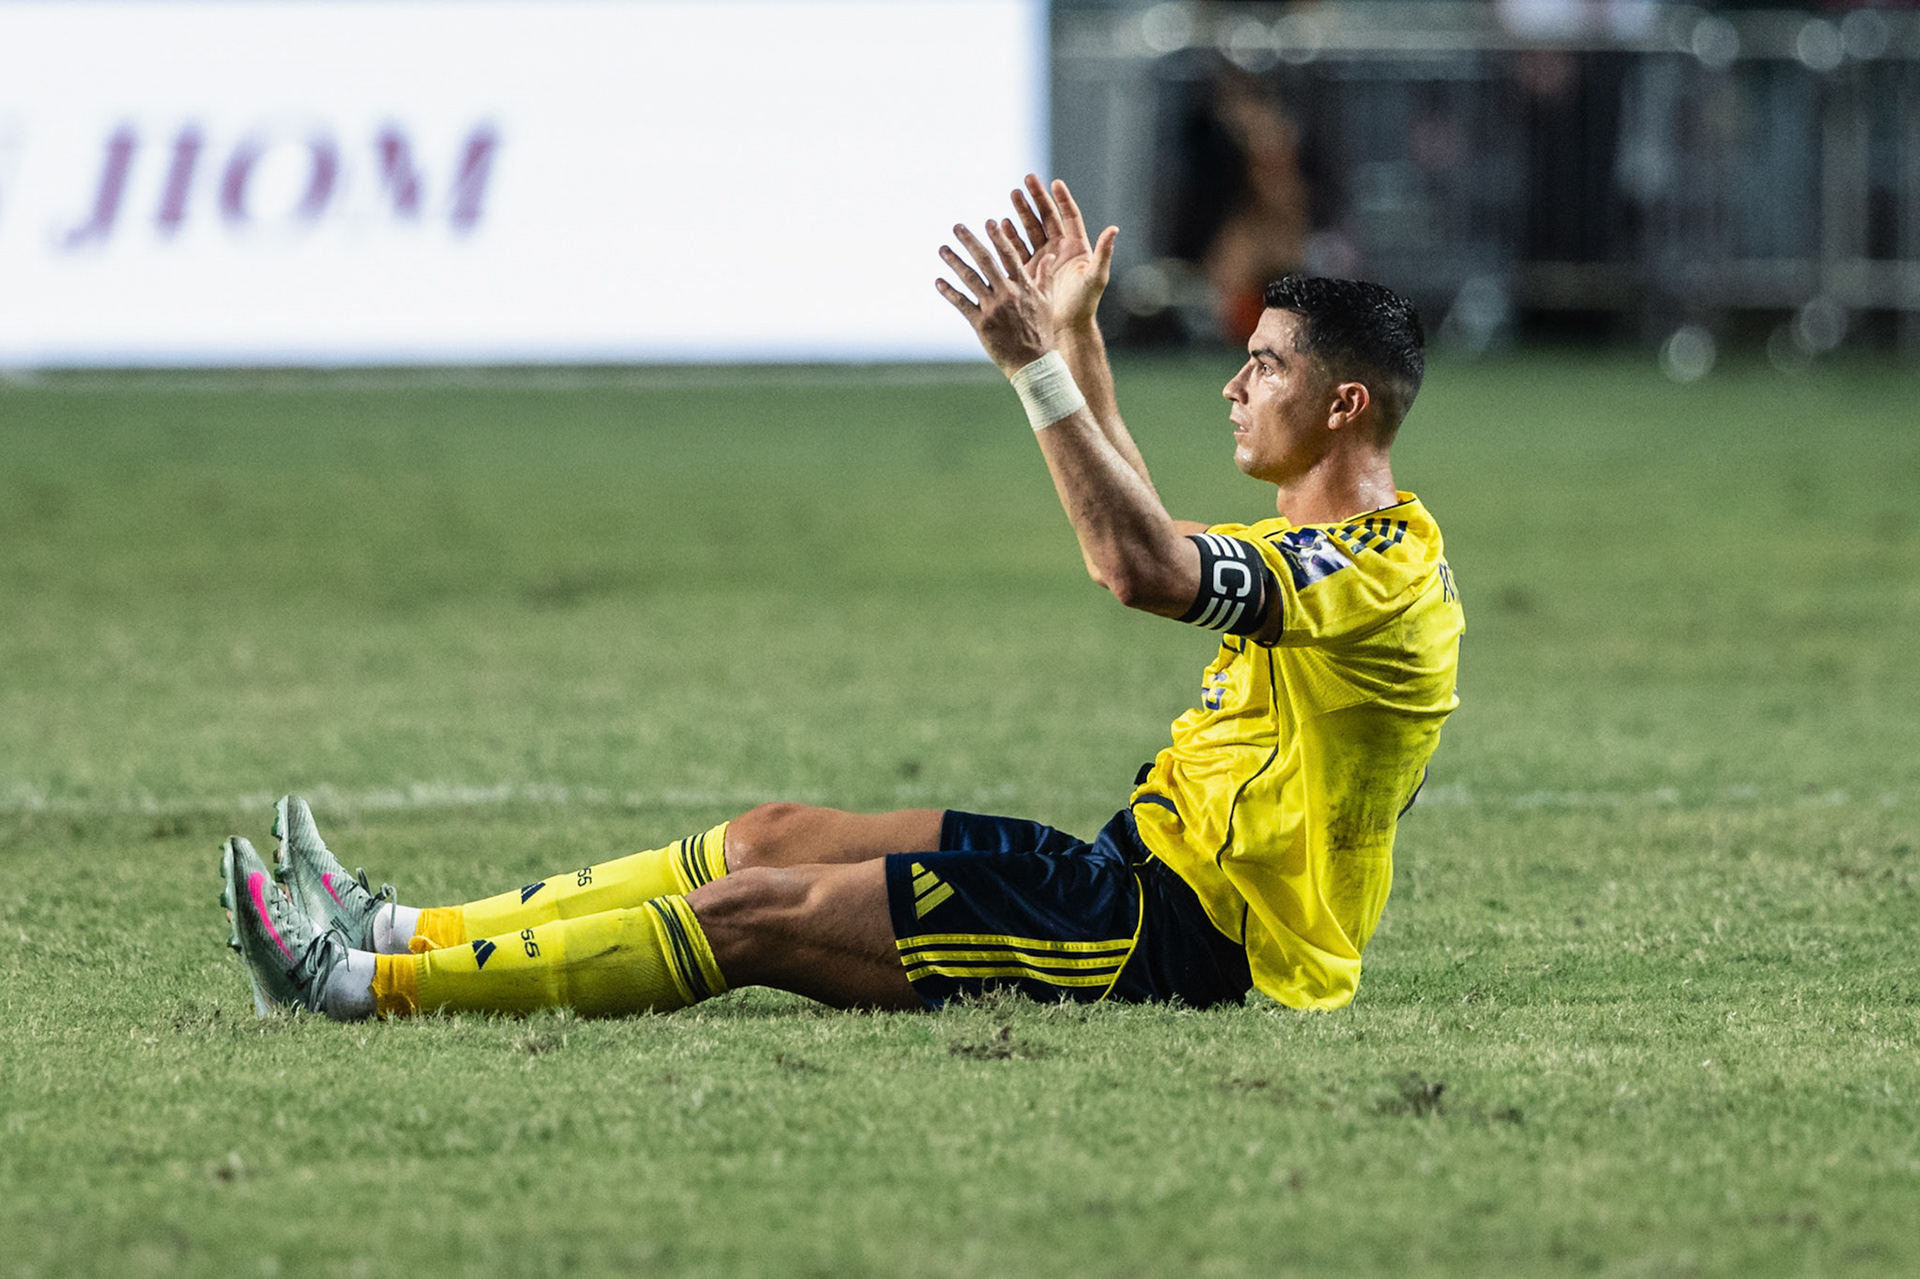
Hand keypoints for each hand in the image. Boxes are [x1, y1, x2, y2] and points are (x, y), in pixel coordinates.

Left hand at [935, 218, 1052, 375]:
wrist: (1033, 363)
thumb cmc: (1041, 332)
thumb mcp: (1046, 302)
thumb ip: (1044, 277)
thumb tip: (1050, 256)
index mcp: (1023, 287)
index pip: (1009, 256)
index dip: (998, 237)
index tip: (988, 222)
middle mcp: (1007, 294)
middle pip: (985, 262)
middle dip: (970, 242)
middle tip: (957, 227)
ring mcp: (992, 308)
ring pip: (970, 280)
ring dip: (955, 262)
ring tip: (943, 249)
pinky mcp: (981, 324)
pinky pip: (962, 304)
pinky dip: (949, 292)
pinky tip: (939, 281)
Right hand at [1006, 175, 1116, 331]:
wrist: (1066, 327)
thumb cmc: (1084, 304)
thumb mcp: (1096, 277)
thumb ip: (1103, 252)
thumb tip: (1113, 229)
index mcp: (1077, 247)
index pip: (1069, 216)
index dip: (1063, 199)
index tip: (1055, 182)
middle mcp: (1059, 249)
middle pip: (1048, 217)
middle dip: (1037, 198)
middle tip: (1026, 179)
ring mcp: (1043, 259)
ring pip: (1031, 228)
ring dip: (1022, 212)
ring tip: (1013, 194)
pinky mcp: (1028, 270)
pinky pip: (1018, 247)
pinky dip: (1010, 235)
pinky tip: (1002, 223)